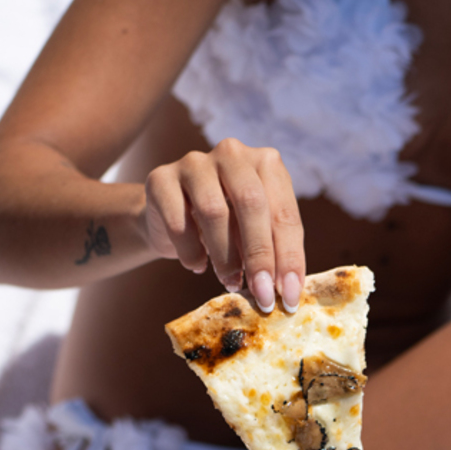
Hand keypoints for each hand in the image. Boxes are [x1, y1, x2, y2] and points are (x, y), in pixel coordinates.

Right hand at [142, 138, 304, 311]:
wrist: (171, 218)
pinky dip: (191, 252)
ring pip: (214, 211)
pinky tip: (198, 265)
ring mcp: (194, 163)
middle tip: (262, 294)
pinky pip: (178, 221)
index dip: (289, 256)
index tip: (289, 295)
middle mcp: (232, 154)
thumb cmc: (224, 228)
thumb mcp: (254, 235)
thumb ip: (272, 252)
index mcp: (265, 163)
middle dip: (260, 255)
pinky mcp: (161, 179)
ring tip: (230, 282)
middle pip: (251, 203)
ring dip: (225, 257)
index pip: (284, 212)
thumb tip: (287, 289)